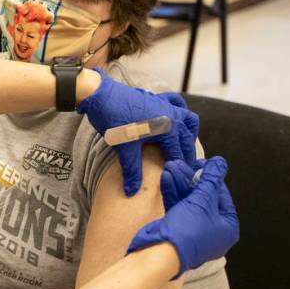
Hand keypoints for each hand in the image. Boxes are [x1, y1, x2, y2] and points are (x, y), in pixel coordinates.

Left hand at [77, 69, 198, 195]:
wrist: (101, 96)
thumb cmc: (114, 122)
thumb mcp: (125, 149)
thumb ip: (132, 171)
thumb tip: (132, 192)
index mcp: (168, 129)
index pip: (179, 154)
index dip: (180, 169)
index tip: (182, 180)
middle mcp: (173, 116)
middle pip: (187, 139)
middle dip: (187, 155)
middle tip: (184, 169)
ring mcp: (166, 105)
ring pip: (188, 120)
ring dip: (189, 133)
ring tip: (183, 147)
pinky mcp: (157, 99)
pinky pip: (176, 104)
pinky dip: (180, 111)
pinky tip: (174, 119)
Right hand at [126, 156, 238, 277]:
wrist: (161, 252)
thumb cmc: (188, 231)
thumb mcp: (203, 200)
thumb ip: (211, 179)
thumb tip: (220, 162)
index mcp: (228, 227)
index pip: (223, 197)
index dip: (213, 178)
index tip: (204, 163)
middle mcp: (213, 230)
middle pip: (204, 198)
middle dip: (192, 179)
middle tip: (184, 163)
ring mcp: (193, 230)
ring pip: (189, 201)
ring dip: (180, 183)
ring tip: (171, 166)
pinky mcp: (177, 229)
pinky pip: (178, 207)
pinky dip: (173, 193)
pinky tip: (167, 178)